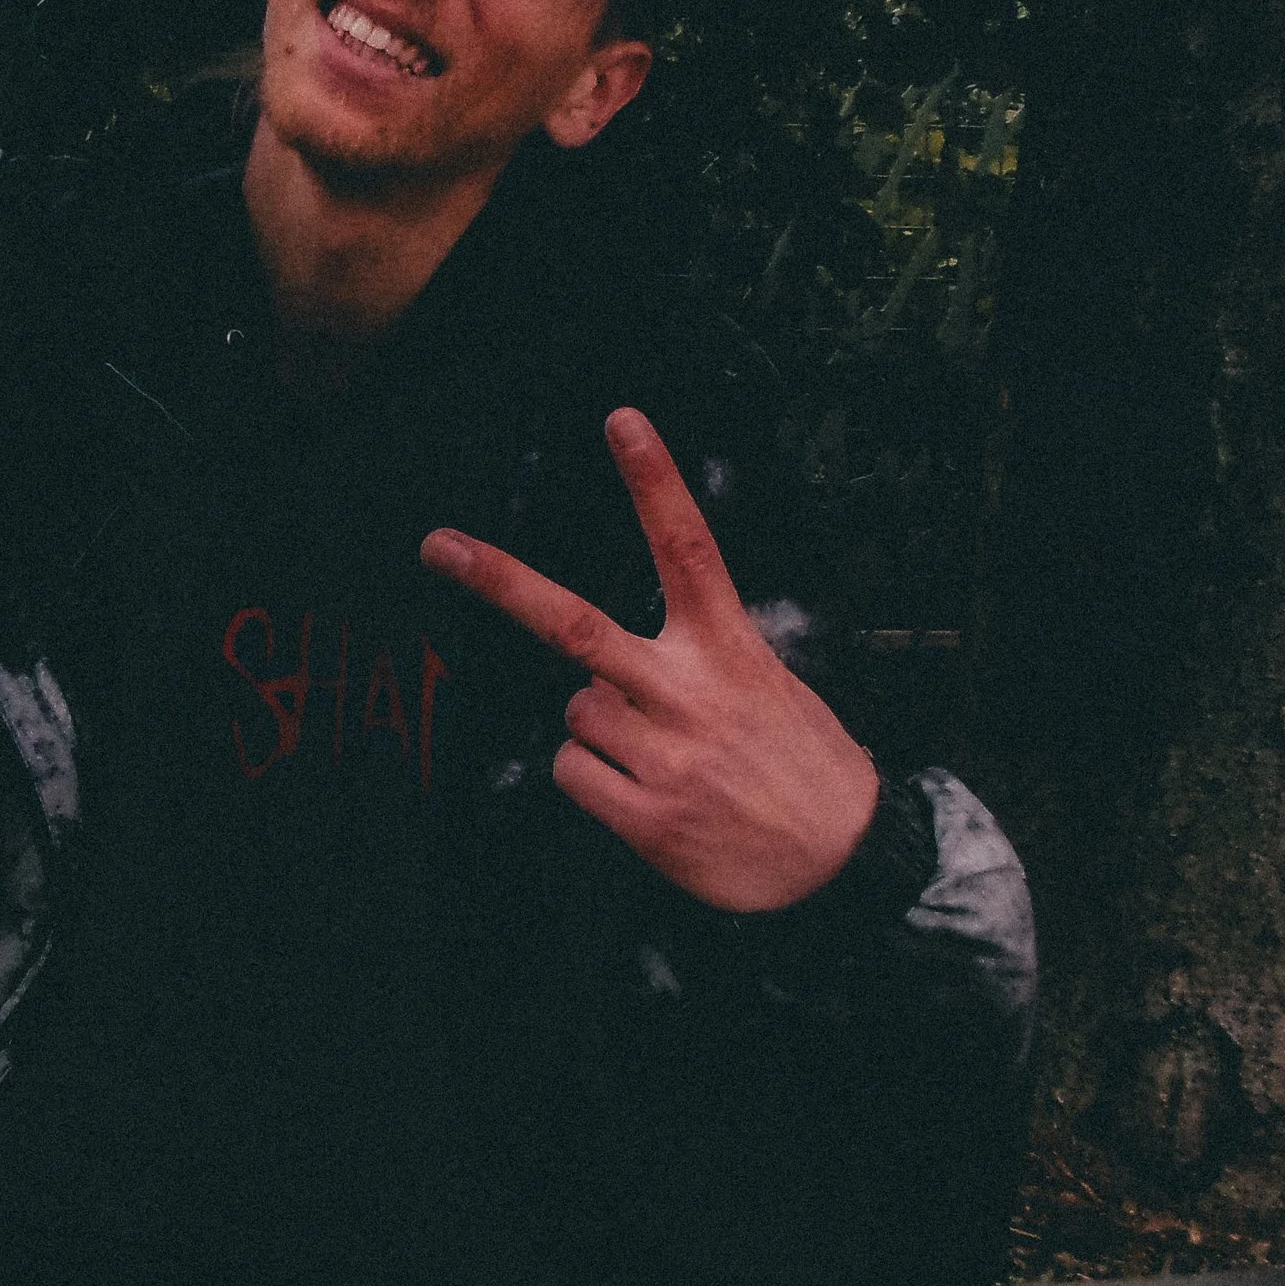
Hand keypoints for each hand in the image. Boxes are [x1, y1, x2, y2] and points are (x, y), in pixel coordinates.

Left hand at [421, 407, 878, 915]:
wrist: (846, 863)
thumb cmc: (800, 766)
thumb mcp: (769, 687)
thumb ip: (691, 663)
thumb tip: (599, 672)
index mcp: (729, 648)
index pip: (688, 547)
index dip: (654, 482)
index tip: (621, 422)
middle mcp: (690, 692)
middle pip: (576, 623)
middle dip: (500, 582)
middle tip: (438, 545)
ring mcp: (665, 755)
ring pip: (575, 711)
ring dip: (602, 728)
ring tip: (664, 754)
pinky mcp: (646, 817)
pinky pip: (573, 772)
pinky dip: (595, 780)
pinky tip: (648, 794)